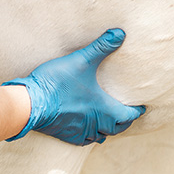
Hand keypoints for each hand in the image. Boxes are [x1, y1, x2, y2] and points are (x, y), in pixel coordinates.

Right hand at [3, 28, 144, 144]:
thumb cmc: (57, 83)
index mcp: (104, 109)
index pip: (128, 115)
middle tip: (127, 114)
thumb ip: (101, 47)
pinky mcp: (66, 136)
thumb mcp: (81, 60)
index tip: (142, 107)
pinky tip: (87, 129)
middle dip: (124, 121)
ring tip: (109, 121)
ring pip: (101, 136)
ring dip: (108, 129)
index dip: (137, 111)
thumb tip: (120, 33)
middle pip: (117, 128)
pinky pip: (84, 141)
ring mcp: (80, 132)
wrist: (31, 103)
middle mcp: (96, 124)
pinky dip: (90, 135)